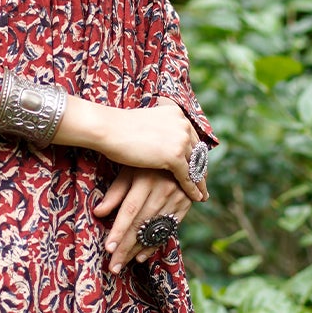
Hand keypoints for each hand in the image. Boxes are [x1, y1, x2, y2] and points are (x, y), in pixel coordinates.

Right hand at [60, 95, 209, 199]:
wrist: (108, 129)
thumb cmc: (118, 128)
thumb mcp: (146, 123)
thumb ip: (158, 128)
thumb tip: (159, 136)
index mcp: (176, 114)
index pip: (192, 138)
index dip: (195, 154)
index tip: (197, 166)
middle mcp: (183, 125)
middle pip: (197, 152)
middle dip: (201, 169)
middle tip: (203, 183)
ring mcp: (181, 140)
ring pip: (195, 166)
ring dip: (200, 182)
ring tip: (203, 194)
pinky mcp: (175, 156)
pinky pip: (188, 176)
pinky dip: (193, 189)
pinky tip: (197, 198)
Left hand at [95, 166, 194, 273]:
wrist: (180, 152)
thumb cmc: (145, 162)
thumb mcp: (128, 171)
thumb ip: (115, 193)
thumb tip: (98, 213)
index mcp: (146, 180)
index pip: (130, 211)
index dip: (118, 231)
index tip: (108, 250)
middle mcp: (163, 191)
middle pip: (141, 225)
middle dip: (125, 248)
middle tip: (113, 268)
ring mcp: (177, 199)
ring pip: (154, 231)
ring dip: (137, 250)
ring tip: (121, 264)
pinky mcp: (185, 205)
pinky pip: (168, 231)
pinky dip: (153, 245)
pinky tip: (140, 257)